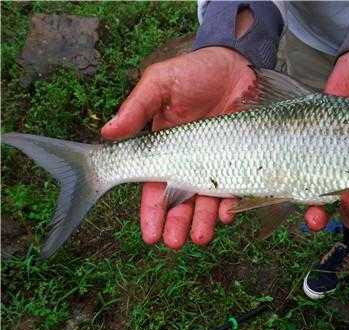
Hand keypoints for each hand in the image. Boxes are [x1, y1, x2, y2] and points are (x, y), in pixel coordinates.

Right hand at [101, 47, 255, 248]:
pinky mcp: (240, 161)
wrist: (236, 65)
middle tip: (174, 243)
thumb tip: (107, 133)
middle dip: (176, 224)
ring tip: (199, 238)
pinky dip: (229, 203)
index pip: (153, 186)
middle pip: (179, 201)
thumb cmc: (194, 71)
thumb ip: (137, 108)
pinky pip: (234, 188)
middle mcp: (188, 161)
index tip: (150, 235)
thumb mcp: (160, 84)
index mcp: (164, 148)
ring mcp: (216, 163)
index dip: (151, 212)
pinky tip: (226, 214)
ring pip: (205, 200)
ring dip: (201, 221)